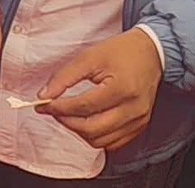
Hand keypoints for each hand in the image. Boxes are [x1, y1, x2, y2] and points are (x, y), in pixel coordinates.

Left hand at [40, 27, 162, 151]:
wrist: (151, 53)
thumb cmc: (121, 52)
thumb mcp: (89, 56)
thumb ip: (65, 77)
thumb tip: (44, 96)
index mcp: (122, 88)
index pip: (83, 107)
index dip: (58, 108)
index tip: (42, 104)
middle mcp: (134, 109)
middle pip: (92, 129)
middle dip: (66, 121)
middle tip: (53, 110)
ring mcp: (139, 120)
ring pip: (101, 141)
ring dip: (79, 131)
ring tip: (68, 115)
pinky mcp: (140, 126)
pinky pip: (113, 142)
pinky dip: (95, 136)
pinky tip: (85, 121)